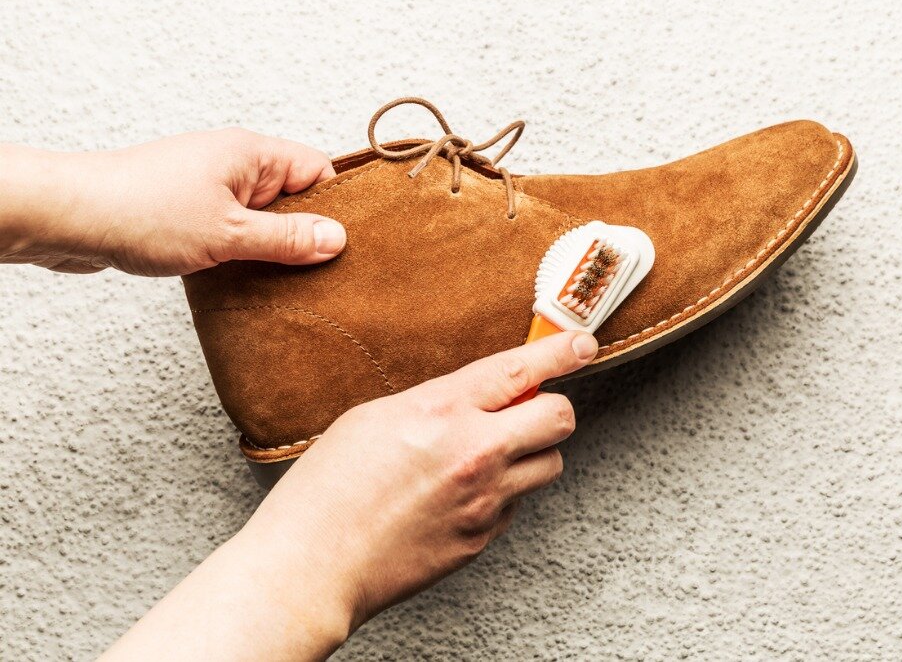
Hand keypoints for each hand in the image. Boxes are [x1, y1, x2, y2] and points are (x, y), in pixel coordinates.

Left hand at [0, 130, 344, 275]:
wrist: (68, 219)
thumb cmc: (140, 210)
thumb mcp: (230, 233)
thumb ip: (288, 239)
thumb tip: (335, 239)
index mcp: (251, 154)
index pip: (318, 171)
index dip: (336, 206)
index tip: (345, 243)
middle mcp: (234, 166)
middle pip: (294, 198)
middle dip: (304, 234)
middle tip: (316, 270)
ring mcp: (211, 189)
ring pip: (264, 219)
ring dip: (270, 249)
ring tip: (278, 279)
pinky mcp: (190, 212)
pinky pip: (235, 232)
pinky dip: (242, 254)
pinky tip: (244, 279)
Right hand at [104, 331, 598, 659]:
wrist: (312, 566)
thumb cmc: (326, 492)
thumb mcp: (373, 419)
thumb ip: (434, 403)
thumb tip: (472, 398)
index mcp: (439, 411)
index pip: (519, 369)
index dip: (560, 351)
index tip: (581, 343)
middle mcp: (472, 452)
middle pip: (559, 418)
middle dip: (551, 407)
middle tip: (528, 408)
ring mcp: (483, 499)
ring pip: (549, 464)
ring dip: (531, 451)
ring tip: (488, 454)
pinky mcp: (482, 538)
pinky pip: (516, 504)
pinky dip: (502, 493)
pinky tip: (460, 495)